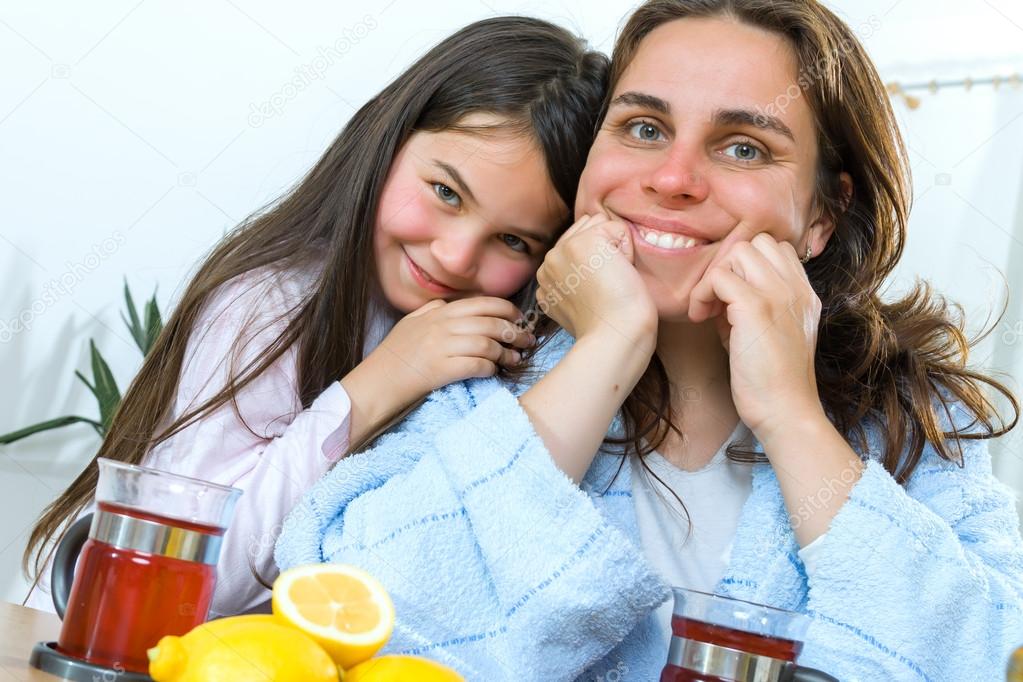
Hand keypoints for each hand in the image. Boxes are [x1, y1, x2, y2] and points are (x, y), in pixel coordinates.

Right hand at [341, 297, 533, 445]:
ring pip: (488, 344)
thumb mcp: (410, 323)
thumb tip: (449, 304)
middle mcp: (443, 326)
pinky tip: (493, 372)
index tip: (518, 319)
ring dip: (507, 354)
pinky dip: (491, 368)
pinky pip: (477, 365)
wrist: (377, 381)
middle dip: (515, 332)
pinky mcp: (442, 370)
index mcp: (440, 312)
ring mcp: (443, 347)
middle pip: (491, 323)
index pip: (483, 303)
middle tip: (527, 341)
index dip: (507, 310)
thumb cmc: (394, 355)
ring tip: (515, 360)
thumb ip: (431, 310)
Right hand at [536, 213, 656, 351]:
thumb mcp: (577, 304)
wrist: (615, 337)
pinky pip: (617, 229)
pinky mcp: (584, 242)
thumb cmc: (608, 328)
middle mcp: (548, 262)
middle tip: (607, 287)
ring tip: (612, 281)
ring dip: (614, 249)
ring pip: (600, 225)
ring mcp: (563, 250)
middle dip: (604, 252)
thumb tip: (595, 259)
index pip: (574, 244)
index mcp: (546, 278)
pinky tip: (619, 275)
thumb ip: (575, 280)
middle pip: (586, 229)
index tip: (598, 293)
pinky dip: (627, 251)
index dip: (596, 262)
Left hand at [688, 232, 826, 441]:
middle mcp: (796, 288)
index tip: (731, 297)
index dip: (746, 266)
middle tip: (717, 301)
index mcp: (804, 293)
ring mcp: (778, 294)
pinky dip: (703, 294)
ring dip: (715, 277)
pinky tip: (700, 319)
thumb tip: (720, 295)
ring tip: (709, 310)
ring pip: (738, 252)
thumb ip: (750, 307)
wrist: (786, 410)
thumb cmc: (771, 380)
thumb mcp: (767, 334)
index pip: (776, 249)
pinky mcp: (756, 308)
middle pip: (756, 243)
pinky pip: (719, 277)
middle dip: (729, 266)